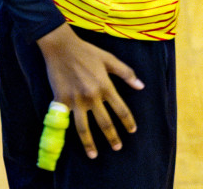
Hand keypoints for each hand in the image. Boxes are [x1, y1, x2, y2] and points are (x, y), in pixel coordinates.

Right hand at [36, 24, 143, 159]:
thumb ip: (126, 73)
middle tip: (118, 147)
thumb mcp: (110, 59)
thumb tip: (141, 86)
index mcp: (105, 86)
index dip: (128, 122)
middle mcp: (92, 96)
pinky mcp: (61, 101)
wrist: (61, 47)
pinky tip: (71, 143)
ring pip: (84, 128)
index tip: (132, 131)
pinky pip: (66, 121)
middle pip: (104, 123)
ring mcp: (75, 100)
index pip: (121, 109)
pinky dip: (68, 133)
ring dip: (90, 143)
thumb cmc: (87, 52)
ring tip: (95, 155)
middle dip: (112, 137)